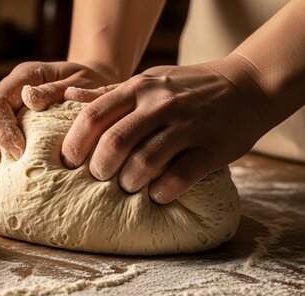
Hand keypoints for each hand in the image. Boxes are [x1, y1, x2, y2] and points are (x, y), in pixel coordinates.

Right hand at [0, 61, 118, 171]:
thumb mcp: (83, 85)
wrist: (93, 84)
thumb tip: (30, 98)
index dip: (1, 129)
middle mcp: (7, 87)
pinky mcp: (0, 118)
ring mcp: (1, 101)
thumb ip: (56, 91)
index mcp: (24, 75)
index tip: (18, 152)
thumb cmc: (91, 86)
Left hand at [61, 55, 271, 203]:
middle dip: (99, 168)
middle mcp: (161, 105)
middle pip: (115, 142)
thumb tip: (68, 95)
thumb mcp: (148, 81)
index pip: (94, 116)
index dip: (74, 143)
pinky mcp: (212, 149)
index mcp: (139, 88)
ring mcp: (188, 126)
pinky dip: (162, 192)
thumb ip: (110, 93)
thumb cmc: (186, 88)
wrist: (248, 85)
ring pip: (144, 162)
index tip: (68, 162)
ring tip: (128, 187)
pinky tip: (157, 195)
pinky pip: (179, 177)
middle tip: (99, 178)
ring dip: (129, 182)